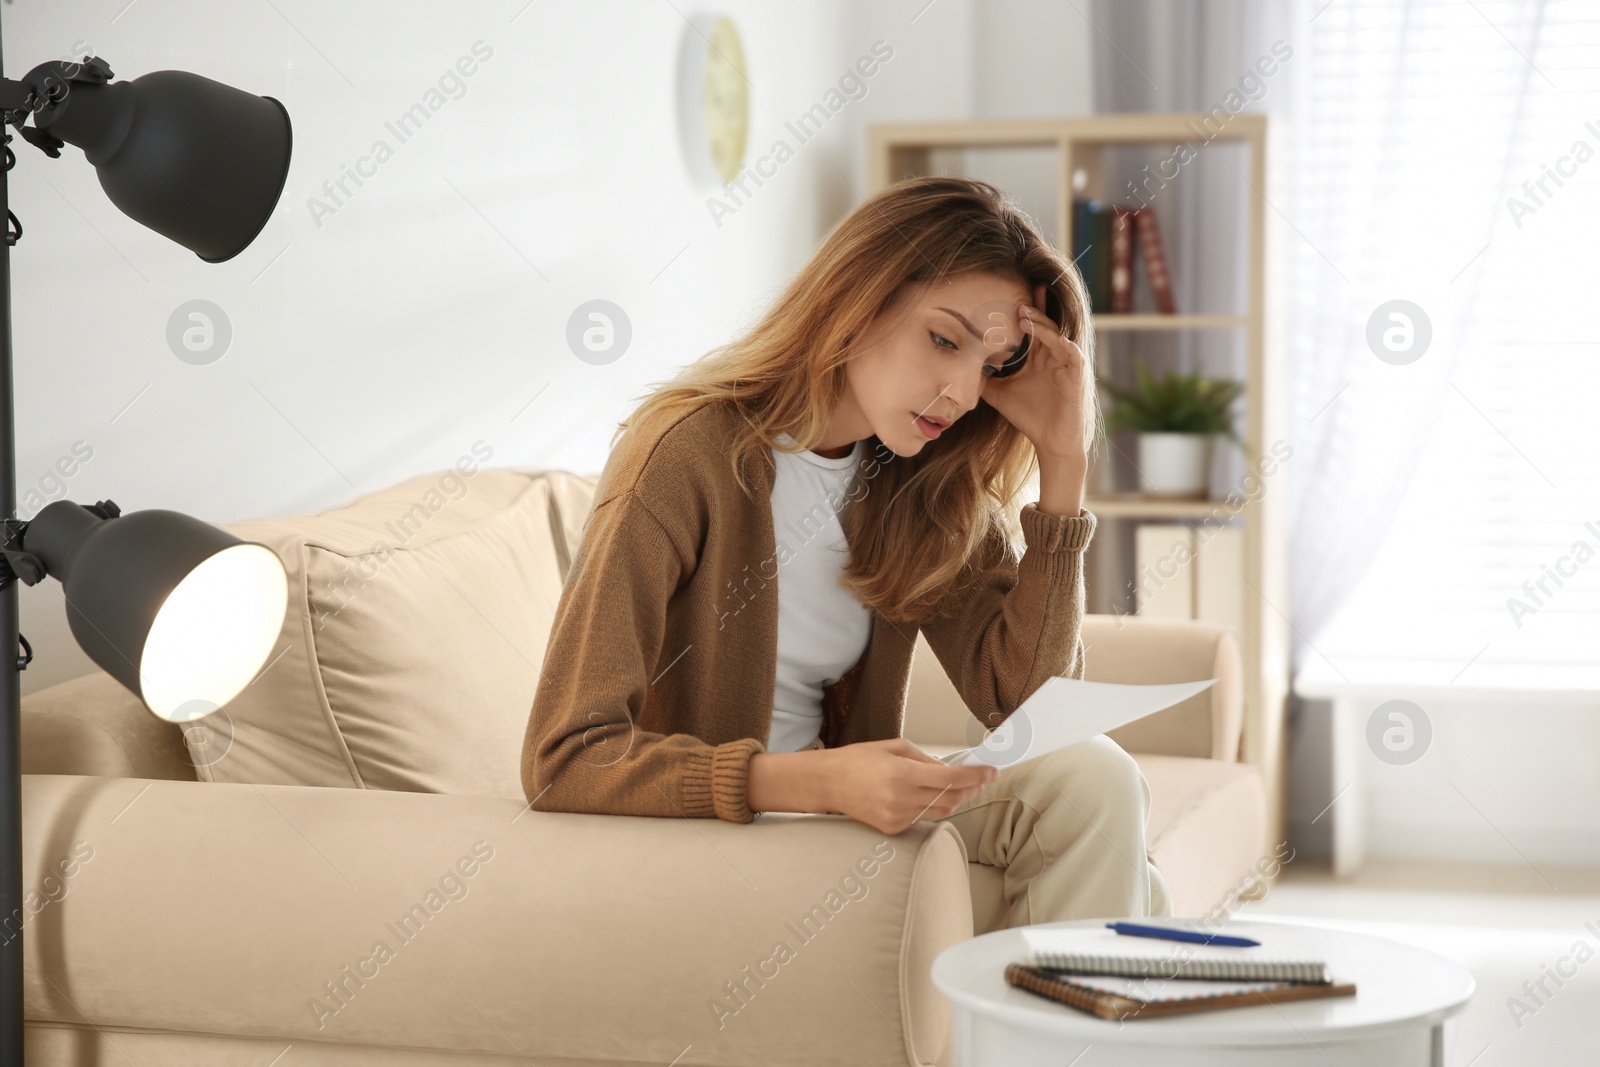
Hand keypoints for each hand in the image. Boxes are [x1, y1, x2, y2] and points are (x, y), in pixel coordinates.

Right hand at [822, 738, 998, 835]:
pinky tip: (931, 796)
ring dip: (956, 799)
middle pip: (952, 798)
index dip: (976, 776)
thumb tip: (949, 770)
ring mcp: (897, 817)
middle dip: (972, 788)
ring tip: (963, 787)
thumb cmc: (857, 760)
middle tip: (982, 779)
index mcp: (902, 773)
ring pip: (941, 811)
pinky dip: (933, 807)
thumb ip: (925, 759)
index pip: (951, 778)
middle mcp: (901, 798)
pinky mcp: (892, 829)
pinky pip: (923, 818)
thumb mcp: (894, 747)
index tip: (991, 771)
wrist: (828, 783)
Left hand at [980, 282, 1092, 462]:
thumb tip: (959, 369)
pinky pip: (1071, 353)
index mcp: (1038, 355)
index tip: (1007, 295)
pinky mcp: (1077, 373)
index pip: (1031, 327)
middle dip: (1031, 310)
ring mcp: (1066, 362)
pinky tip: (1054, 338)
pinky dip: (1062, 344)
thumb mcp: (1000, 394)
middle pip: (1043, 324)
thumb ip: (984, 379)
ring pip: (1055, 335)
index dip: (1024, 310)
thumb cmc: (1030, 416)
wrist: (1051, 441)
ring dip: (1041, 324)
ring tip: (1024, 315)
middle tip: (1015, 299)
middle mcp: (1053, 354)